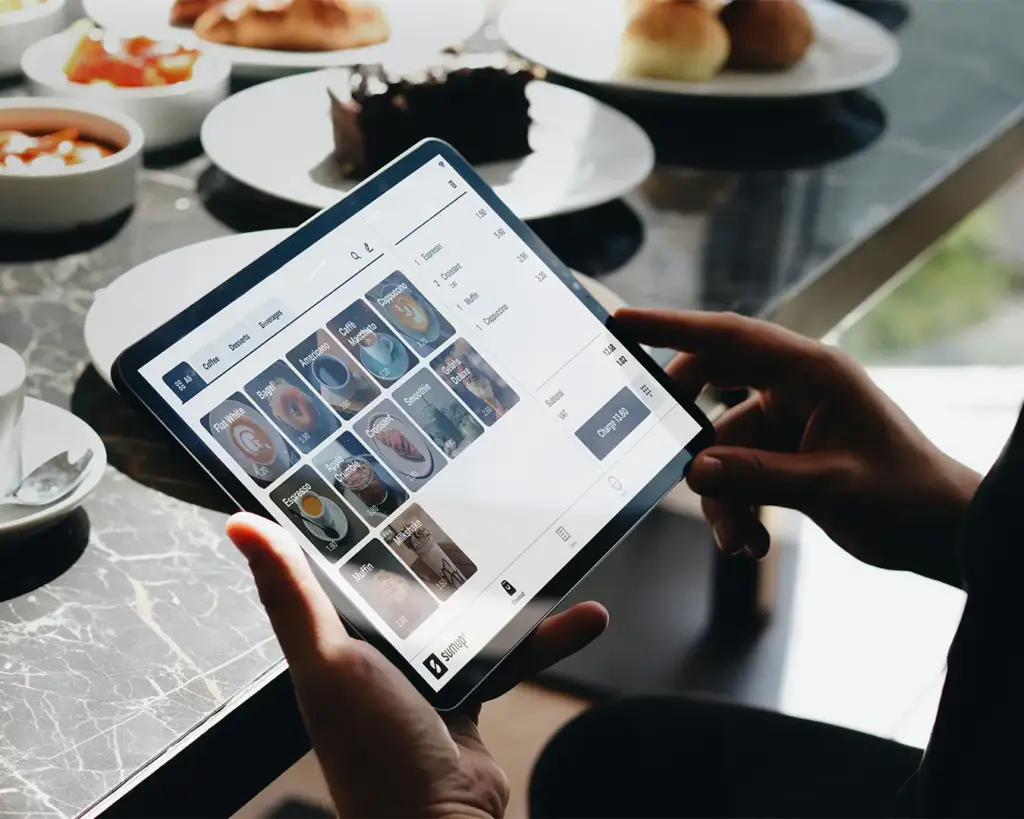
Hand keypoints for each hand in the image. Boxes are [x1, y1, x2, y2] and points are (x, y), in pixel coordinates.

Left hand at [226, 513, 607, 818]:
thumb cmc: (372, 751)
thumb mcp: (328, 659)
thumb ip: (291, 594)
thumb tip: (240, 525)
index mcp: (333, 634)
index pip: (341, 557)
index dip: (357, 511)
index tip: (385, 463)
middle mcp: (374, 648)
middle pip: (411, 577)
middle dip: (444, 539)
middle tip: (478, 491)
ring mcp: (424, 670)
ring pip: (466, 608)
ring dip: (504, 586)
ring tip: (540, 545)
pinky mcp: (468, 690)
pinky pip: (507, 650)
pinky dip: (543, 637)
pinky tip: (581, 617)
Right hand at [616, 309, 980, 586]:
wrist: (937, 533)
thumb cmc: (906, 496)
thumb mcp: (831, 487)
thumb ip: (758, 476)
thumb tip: (693, 469)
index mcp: (813, 372)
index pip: (731, 337)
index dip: (672, 326)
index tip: (623, 322)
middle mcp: (795, 387)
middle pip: (712, 385)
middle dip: (688, 432)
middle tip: (668, 459)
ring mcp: (786, 420)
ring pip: (720, 445)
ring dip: (721, 497)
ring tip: (740, 539)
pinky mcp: (782, 453)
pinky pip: (735, 472)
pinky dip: (735, 508)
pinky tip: (751, 541)